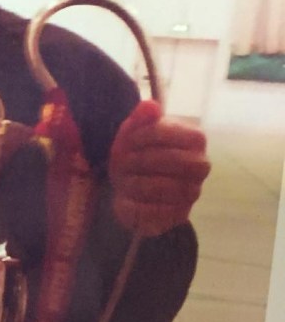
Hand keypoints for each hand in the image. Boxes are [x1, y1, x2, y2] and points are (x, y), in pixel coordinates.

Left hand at [108, 100, 210, 236]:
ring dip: (134, 182)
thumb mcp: (134, 131)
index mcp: (195, 139)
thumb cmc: (137, 152)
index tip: (128, 139)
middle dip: (141, 161)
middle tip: (121, 161)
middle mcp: (200, 166)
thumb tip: (150, 105)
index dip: (147, 135)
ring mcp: (192, 192)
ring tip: (121, 178)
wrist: (131, 185)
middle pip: (174, 162)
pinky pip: (156, 212)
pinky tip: (125, 197)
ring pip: (164, 188)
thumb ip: (141, 117)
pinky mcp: (177, 216)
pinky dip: (135, 204)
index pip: (176, 133)